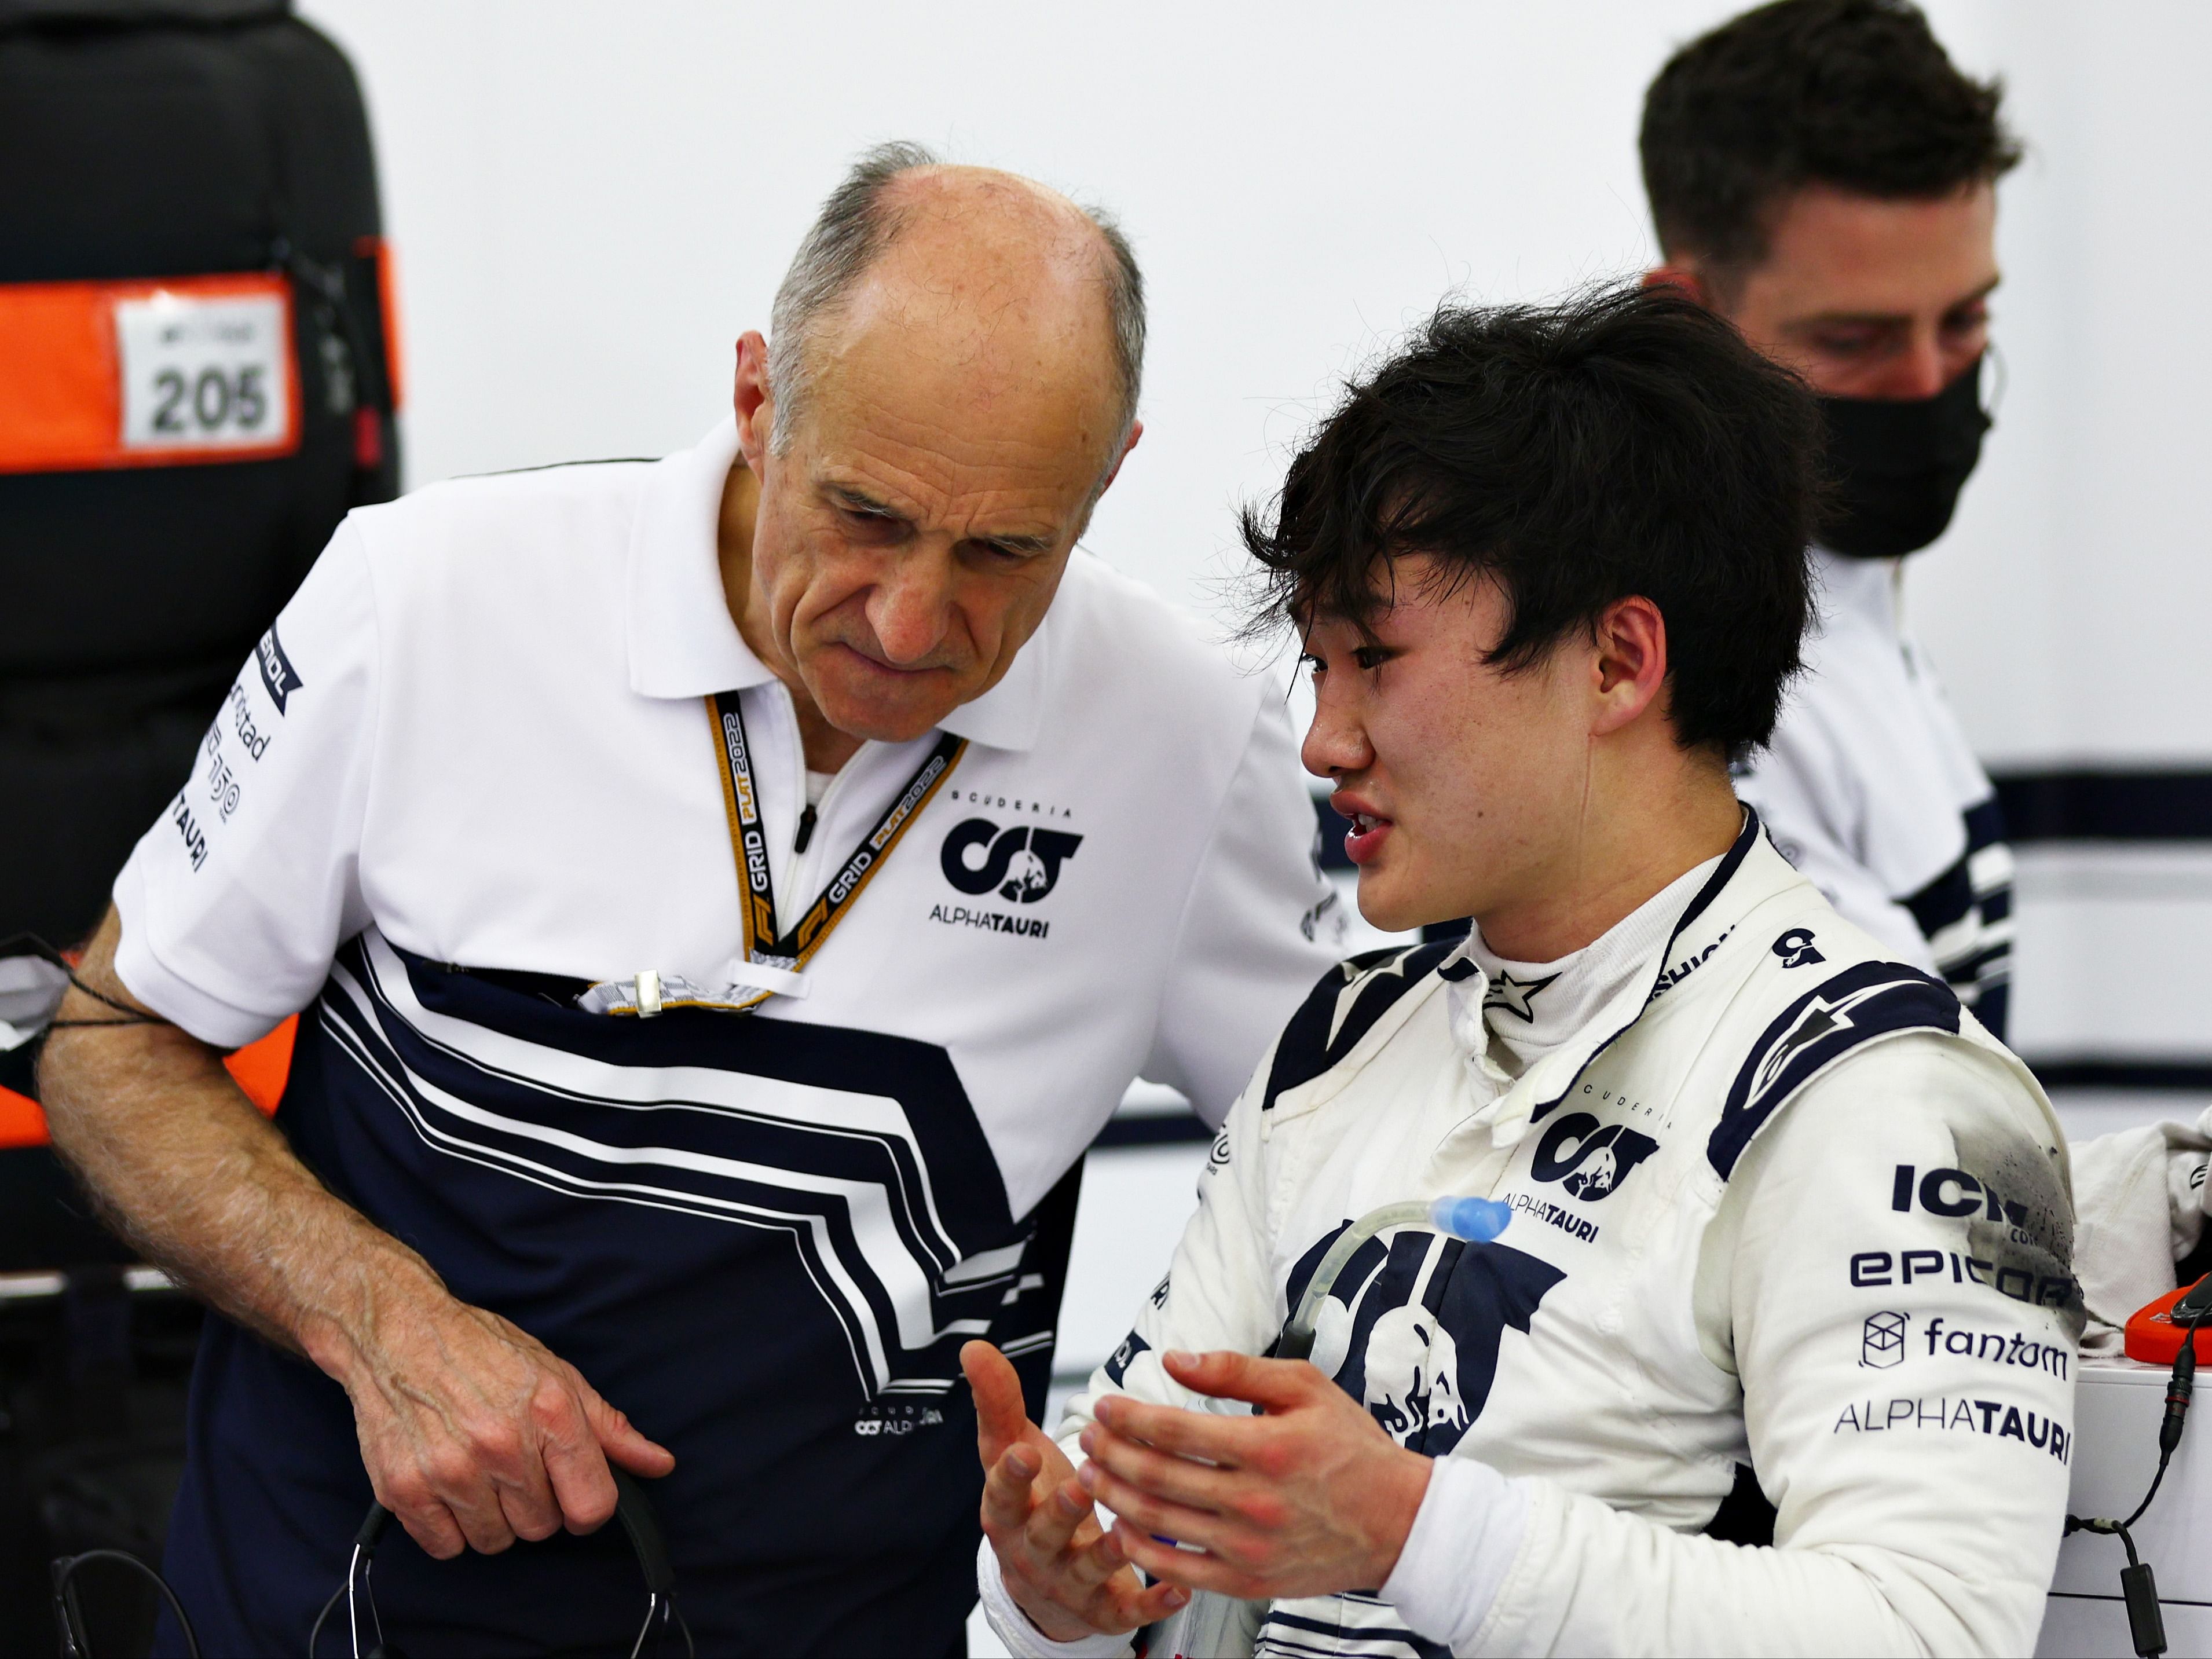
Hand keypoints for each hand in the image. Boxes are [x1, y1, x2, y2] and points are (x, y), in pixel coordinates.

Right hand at [321, 1277, 675, 1558]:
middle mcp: (501, 1445)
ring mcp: (450, 1470)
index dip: (586, 1506)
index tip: (571, 1492)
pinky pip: (446, 1547)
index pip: (592, 1506)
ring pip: (494, 1541)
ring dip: (491, 1517)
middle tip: (513, 1466)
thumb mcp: (558, 1376)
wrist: (399, 1333)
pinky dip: (449, 1526)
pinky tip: (448, 1485)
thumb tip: (660, 1464)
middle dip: (534, 1505)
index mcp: (550, 1413)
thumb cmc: (483, 1352)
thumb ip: (610, 1429)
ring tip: (478, 1471)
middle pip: (542, 1528)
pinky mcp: (404, 1490)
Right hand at [962, 1341, 1188, 1641]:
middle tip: (1080, 1486)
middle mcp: (1034, 1553)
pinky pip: (1127, 1611)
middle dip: (1060, 1512)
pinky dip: (1152, 1603)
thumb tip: (974, 1347)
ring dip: (1106, 1553)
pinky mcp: (1104, 1611)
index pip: (1003, 1495)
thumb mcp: (1009, 1453)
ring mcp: (1068, 1584)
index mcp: (1009, 1513)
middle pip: (1044, 1535)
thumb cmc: (1031, 1501)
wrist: (1041, 1582)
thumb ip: (997, 1402)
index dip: (1011, 1476)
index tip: (1022, 1453)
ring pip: (1085, 1571)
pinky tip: (1178, 1588)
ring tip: (1125, 1535)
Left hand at [1075, 1349, 1430, 1601]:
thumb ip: (1238, 1370)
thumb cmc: (1354, 1450)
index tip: (1105, 1405)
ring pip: (1160, 1523)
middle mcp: (1253, 1500)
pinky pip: (1180, 1570)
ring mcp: (1249, 1546)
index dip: (1128, 1417)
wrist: (1398, 1522)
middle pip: (1157, 1476)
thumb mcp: (1306, 1388)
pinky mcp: (1250, 1580)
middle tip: (1089, 1437)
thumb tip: (1177, 1359)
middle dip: (1110, 1453)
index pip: (1173, 1429)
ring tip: (1093, 1475)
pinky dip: (1143, 1550)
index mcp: (1266, 1447)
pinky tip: (1123, 1528)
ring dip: (1115, 1496)